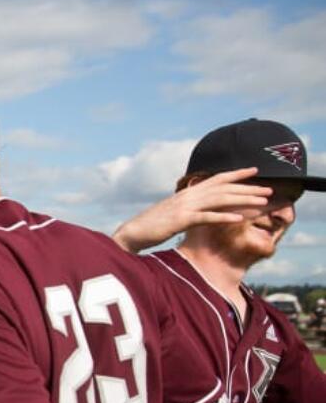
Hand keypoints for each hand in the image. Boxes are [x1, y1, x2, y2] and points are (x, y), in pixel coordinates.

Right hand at [112, 167, 270, 252]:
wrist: (132, 232)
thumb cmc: (151, 226)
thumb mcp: (172, 212)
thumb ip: (188, 207)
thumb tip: (200, 208)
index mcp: (187, 193)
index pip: (216, 179)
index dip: (236, 173)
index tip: (254, 170)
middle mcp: (188, 195)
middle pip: (224, 188)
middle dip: (248, 188)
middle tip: (269, 190)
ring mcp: (185, 207)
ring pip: (220, 199)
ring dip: (243, 200)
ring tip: (262, 202)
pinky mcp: (181, 220)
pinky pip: (207, 217)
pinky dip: (224, 217)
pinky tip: (239, 218)